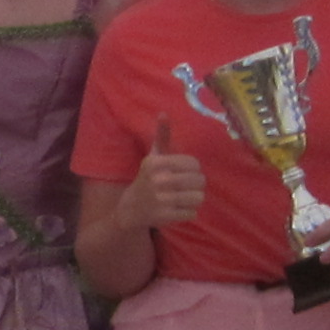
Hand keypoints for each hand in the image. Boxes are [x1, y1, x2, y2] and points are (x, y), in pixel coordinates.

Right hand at [119, 118, 206, 234]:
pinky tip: (177, 210)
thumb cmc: (147, 179)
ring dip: (194, 199)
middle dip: (196, 185)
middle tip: (186, 187)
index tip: (184, 173)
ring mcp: (161, 200)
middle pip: (199, 181)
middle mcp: (158, 180)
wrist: (130, 209)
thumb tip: (164, 113)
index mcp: (156, 163)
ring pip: (198, 198)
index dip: (193, 169)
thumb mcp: (153, 157)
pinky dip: (188, 213)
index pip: (194, 164)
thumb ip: (162, 136)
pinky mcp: (165, 216)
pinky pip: (192, 213)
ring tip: (183, 198)